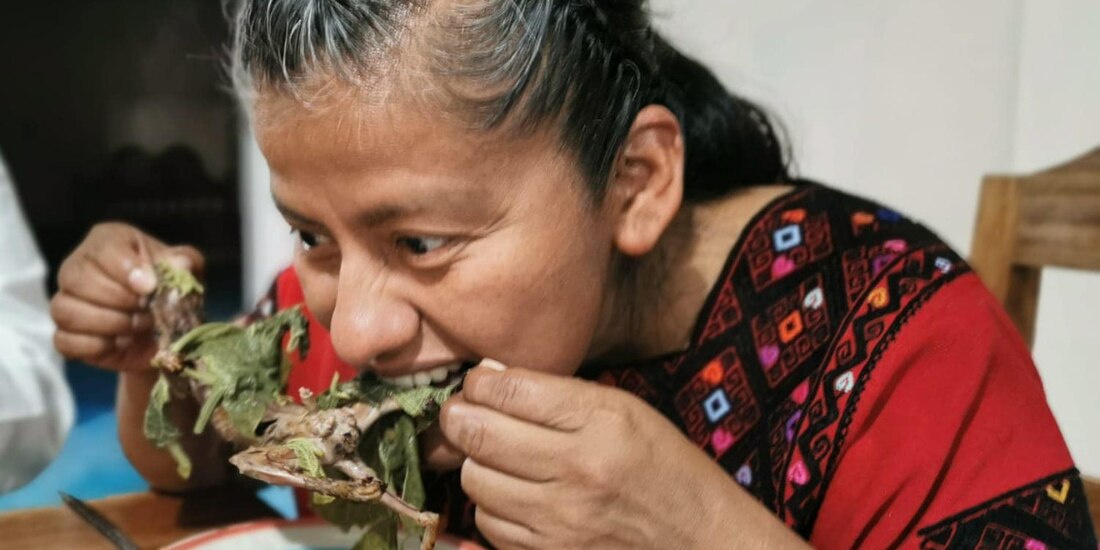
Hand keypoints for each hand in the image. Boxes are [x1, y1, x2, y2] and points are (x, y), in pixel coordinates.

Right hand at [52, 222, 203, 372]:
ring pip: (65, 310)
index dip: (126, 270)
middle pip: (78, 279)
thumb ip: (186, 262)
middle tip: (148, 310)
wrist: (164, 327)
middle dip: (120, 300)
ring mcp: (66, 301)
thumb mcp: (186, 270)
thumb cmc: (169, 287)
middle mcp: (78, 266)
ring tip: (138, 326)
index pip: (103, 249)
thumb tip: (181, 265)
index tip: (150, 287)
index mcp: (108, 241)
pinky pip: (65, 341)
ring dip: (109, 324)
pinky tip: (120, 342)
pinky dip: (96, 346)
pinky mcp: (65, 335)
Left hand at [439, 362, 804, 549]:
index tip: (477, 384)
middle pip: (478, 436)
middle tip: (462, 415)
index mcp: (601, 422)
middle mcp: (577, 471)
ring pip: (475, 482)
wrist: (700, 540)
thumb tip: (489, 377)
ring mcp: (560, 522)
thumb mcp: (626, 411)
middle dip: (459, 419)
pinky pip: (489, 525)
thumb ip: (557, 394)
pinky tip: (514, 496)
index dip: (478, 383)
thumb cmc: (664, 467)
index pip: (508, 391)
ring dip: (476, 465)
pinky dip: (492, 507)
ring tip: (497, 458)